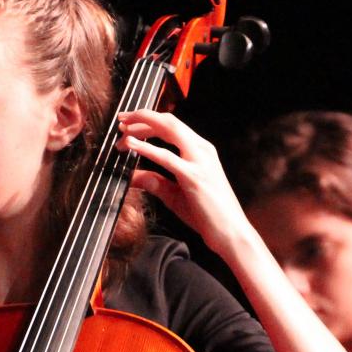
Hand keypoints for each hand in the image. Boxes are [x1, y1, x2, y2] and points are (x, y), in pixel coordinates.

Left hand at [116, 109, 247, 255]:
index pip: (172, 126)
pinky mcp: (194, 177)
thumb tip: (132, 177)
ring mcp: (200, 161)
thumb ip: (155, 182)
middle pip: (169, 121)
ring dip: (143, 126)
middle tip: (121, 121)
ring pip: (169, 129)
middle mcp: (202, 150)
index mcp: (201, 151)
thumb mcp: (175, 195)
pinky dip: (146, 148)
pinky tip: (130, 144)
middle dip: (142, 117)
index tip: (129, 125)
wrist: (231, 234)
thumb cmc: (209, 216)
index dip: (149, 121)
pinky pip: (166, 157)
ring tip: (122, 130)